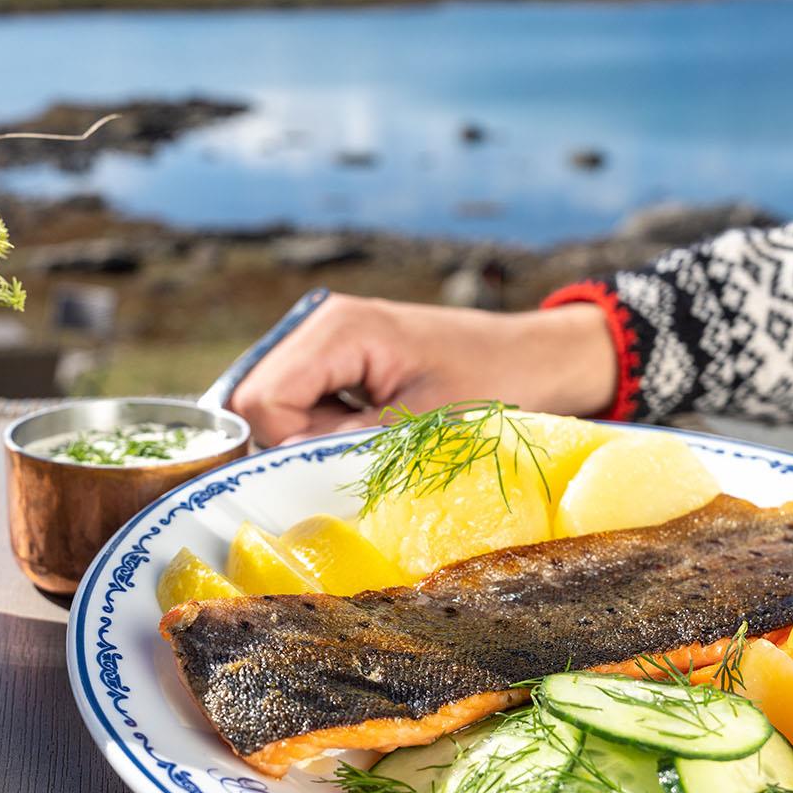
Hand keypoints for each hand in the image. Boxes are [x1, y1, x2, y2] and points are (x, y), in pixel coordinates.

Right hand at [228, 294, 617, 444]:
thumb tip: (282, 466)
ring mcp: (326, 340)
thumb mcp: (420, 423)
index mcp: (338, 329)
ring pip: (275, 407)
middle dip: (296, 439)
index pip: (260, 401)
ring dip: (313, 434)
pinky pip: (302, 403)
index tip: (339, 459)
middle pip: (257, 402)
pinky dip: (327, 426)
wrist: (535, 358)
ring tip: (372, 432)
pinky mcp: (338, 358)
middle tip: (360, 446)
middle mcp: (320, 326)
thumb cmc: (493, 382)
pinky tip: (370, 424)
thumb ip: (346, 442)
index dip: (287, 444)